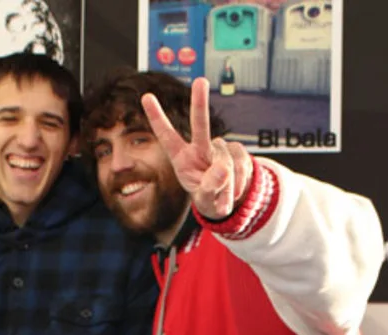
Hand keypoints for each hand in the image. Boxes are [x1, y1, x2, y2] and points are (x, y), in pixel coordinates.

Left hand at [141, 77, 252, 219]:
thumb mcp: (204, 199)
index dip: (156, 117)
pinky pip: (241, 165)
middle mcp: (199, 147)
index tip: (146, 97)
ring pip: (225, 160)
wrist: (230, 200)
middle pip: (200, 124)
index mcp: (182, 157)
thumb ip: (209, 188)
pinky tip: (235, 189)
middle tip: (201, 81)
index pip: (167, 136)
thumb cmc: (209, 197)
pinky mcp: (237, 151)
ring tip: (223, 194)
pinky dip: (239, 182)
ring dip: (227, 183)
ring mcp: (220, 148)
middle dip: (200, 102)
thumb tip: (223, 168)